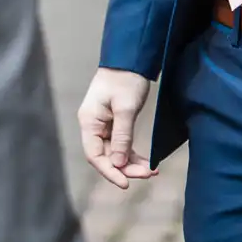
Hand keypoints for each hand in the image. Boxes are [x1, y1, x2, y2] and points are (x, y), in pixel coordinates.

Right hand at [77, 68, 156, 188]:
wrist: (131, 58)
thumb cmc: (126, 78)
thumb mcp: (125, 108)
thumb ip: (121, 136)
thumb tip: (118, 163)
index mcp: (89, 121)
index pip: (94, 155)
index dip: (109, 171)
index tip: (125, 183)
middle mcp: (93, 125)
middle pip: (105, 156)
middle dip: (125, 168)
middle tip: (148, 174)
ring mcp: (103, 124)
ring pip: (114, 153)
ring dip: (131, 164)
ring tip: (151, 170)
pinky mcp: (114, 123)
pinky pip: (121, 145)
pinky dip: (132, 154)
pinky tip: (146, 162)